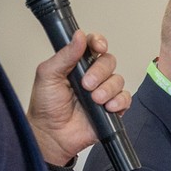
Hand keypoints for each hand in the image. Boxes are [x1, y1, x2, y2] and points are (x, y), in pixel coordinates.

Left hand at [27, 30, 131, 165]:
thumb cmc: (45, 107)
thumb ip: (65, 55)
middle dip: (100, 72)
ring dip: (107, 89)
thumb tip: (78, 35)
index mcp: (77, 64)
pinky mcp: (112, 108)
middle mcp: (92, 75)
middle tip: (86, 84)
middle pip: (109, 61)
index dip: (99, 42)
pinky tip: (107, 107)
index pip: (93, 45)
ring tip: (94, 99)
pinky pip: (125, 98)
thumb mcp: (48, 75)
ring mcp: (103, 91)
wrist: (52, 135)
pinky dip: (119, 101)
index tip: (98, 47)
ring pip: (118, 79)